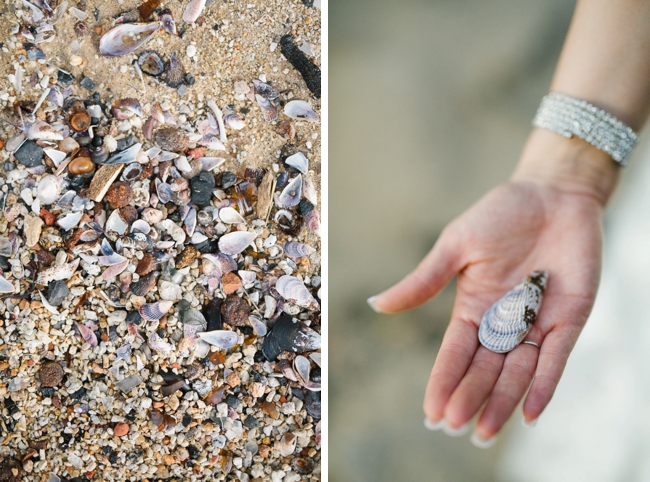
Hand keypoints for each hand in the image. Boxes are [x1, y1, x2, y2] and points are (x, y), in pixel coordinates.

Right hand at [368, 179, 603, 442]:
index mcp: (473, 307)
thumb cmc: (500, 214)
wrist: (552, 194)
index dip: (443, 381)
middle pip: (484, 368)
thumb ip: (424, 280)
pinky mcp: (569, 318)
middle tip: (455, 427)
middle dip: (470, 397)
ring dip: (502, 402)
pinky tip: (530, 414)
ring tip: (484, 432)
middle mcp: (503, 322)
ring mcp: (536, 322)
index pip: (454, 352)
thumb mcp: (455, 245)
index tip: (431, 411)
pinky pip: (555, 359)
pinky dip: (544, 386)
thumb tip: (377, 304)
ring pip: (517, 372)